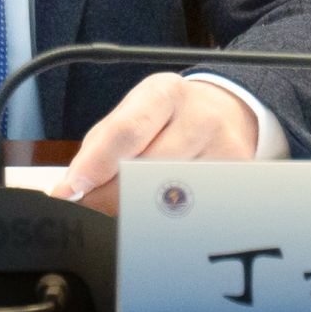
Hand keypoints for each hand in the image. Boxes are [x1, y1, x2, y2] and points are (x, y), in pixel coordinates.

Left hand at [52, 73, 258, 201]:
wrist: (226, 112)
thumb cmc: (167, 116)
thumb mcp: (133, 112)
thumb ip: (100, 146)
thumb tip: (72, 189)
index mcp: (164, 93)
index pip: (126, 131)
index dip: (96, 165)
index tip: (71, 190)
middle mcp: (199, 118)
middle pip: (147, 169)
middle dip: (110, 196)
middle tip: (89, 210)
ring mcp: (224, 150)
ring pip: (171, 196)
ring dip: (138, 211)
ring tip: (123, 211)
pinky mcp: (239, 179)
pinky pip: (194, 210)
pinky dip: (169, 218)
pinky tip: (158, 214)